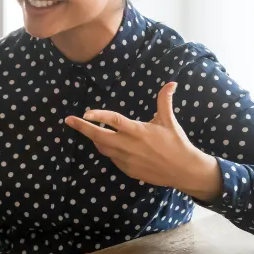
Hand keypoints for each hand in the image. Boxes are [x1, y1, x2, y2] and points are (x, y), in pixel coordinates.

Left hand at [64, 82, 221, 201]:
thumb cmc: (176, 143)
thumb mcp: (169, 121)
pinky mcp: (128, 170)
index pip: (114, 121)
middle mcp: (129, 146)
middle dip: (82, 128)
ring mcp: (127, 160)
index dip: (98, 115)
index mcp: (138, 131)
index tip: (85, 112)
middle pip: (99, 137)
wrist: (184, 171)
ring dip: (95, 138)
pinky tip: (110, 143)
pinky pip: (112, 158)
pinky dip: (108, 149)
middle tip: (69, 120)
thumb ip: (164, 101)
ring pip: (103, 148)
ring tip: (89, 128)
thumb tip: (171, 83)